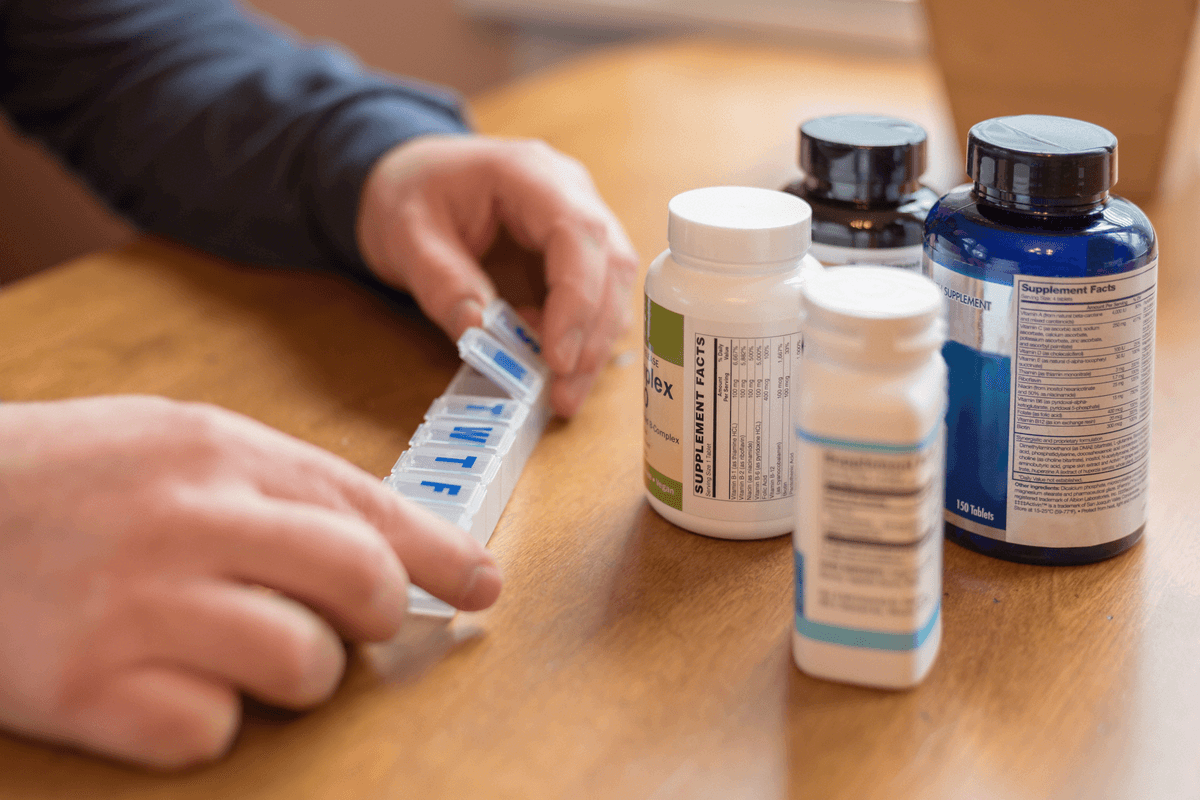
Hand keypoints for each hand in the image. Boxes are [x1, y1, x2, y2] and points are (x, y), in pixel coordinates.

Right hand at [0, 396, 500, 767]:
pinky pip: (213, 731)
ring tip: (236, 649)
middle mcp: (190, 521)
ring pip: (304, 667)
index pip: (369, 507)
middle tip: (351, 623)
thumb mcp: (179, 445)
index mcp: (221, 452)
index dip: (443, 554)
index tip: (484, 586)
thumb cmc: (67, 480)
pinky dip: (205, 719)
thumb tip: (389, 547)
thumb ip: (282, 488)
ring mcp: (140, 606)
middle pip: (360, 584)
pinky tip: (164, 683)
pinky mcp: (90, 690)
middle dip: (377, 615)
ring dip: (294, 673)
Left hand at [357, 134, 639, 416]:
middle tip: (565, 394)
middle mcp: (572, 192)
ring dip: (594, 346)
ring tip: (561, 395)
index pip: (578, 233)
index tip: (558, 357)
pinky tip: (554, 371)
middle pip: (611, 263)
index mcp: (530, 173)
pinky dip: (583, 340)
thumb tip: (477, 332)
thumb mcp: (406, 235)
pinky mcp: (579, 255)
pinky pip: (598, 300)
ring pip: (614, 287)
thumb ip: (440, 281)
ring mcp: (582, 221)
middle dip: (593, 335)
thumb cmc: (410, 194)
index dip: (577, 298)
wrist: (412, 177)